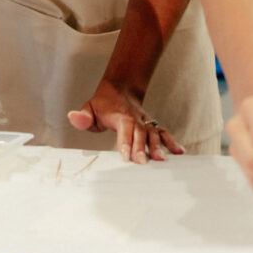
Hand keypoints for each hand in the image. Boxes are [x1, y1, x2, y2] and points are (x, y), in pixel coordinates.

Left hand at [67, 79, 183, 162]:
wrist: (120, 90)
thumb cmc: (103, 105)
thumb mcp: (90, 108)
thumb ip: (83, 116)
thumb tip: (73, 117)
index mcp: (120, 115)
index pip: (124, 127)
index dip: (125, 140)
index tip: (125, 155)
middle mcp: (135, 118)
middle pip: (140, 133)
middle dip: (142, 147)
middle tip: (143, 162)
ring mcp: (145, 122)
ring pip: (153, 133)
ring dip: (158, 146)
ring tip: (162, 160)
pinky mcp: (152, 126)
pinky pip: (163, 133)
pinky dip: (172, 141)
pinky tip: (180, 153)